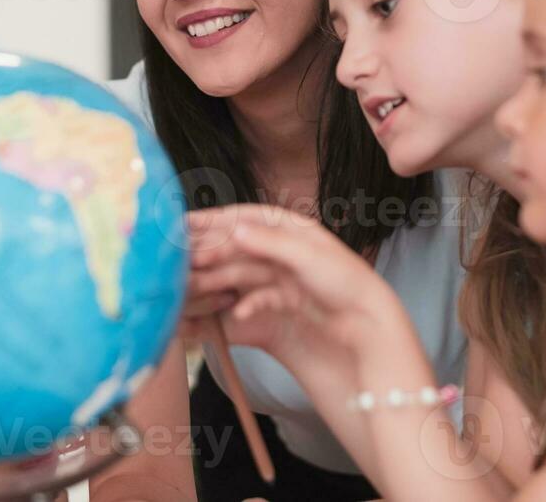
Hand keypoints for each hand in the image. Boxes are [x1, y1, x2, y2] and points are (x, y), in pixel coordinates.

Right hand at [186, 205, 403, 365]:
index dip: (214, 219)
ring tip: (189, 288)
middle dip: (207, 252)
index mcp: (291, 231)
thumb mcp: (308, 256)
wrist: (367, 328)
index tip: (184, 221)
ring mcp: (278, 283)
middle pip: (236, 250)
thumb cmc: (345, 284)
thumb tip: (236, 228)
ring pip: (237, 278)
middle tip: (178, 259)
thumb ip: (270, 242)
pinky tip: (231, 315)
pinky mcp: (278, 312)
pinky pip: (248, 307)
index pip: (245, 218)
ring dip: (213, 282)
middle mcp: (281, 254)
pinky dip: (236, 309)